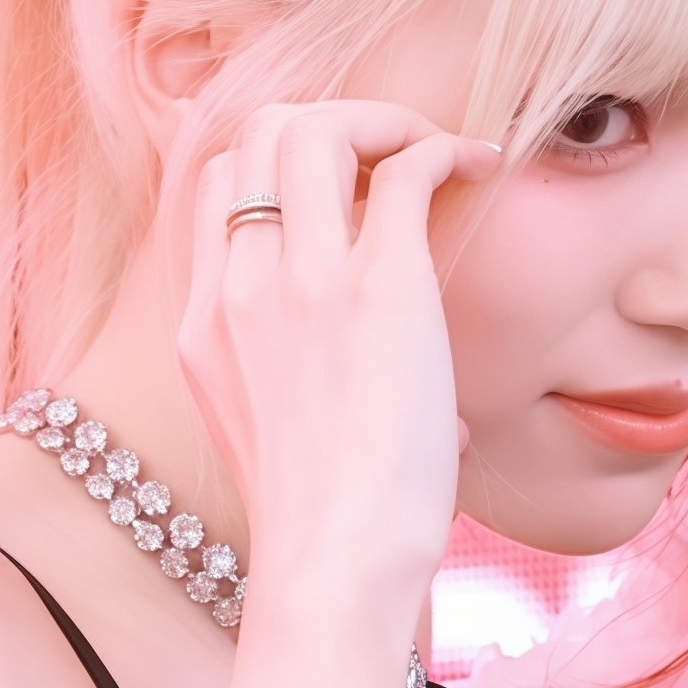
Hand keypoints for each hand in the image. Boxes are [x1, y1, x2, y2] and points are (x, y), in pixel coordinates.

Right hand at [177, 99, 497, 635]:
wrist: (332, 568)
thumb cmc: (328, 532)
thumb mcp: (283, 449)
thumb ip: (322, 402)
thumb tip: (442, 422)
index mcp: (206, 323)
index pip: (218, 185)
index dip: (282, 161)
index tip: (348, 187)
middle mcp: (240, 287)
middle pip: (257, 132)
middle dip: (331, 118)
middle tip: (396, 154)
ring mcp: (302, 282)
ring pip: (314, 126)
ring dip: (384, 119)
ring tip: (437, 151)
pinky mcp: (377, 290)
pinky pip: (402, 169)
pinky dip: (444, 147)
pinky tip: (480, 167)